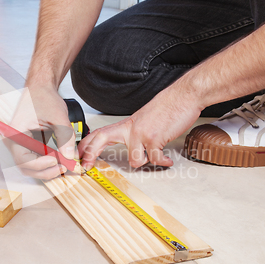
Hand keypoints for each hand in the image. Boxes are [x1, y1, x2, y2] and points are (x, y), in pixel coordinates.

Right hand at [7, 86, 75, 179]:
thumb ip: (64, 136)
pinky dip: (49, 163)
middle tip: (64, 167)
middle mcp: (16, 142)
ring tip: (65, 164)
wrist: (42, 88)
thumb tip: (69, 156)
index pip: (22, 159)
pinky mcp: (31, 145)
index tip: (57, 161)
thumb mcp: (58, 116)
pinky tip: (62, 160)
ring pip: (32, 167)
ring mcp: (22, 145)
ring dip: (48, 169)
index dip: (40, 165)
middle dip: (45, 171)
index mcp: (15, 133)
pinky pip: (38, 160)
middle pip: (26, 167)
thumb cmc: (43, 97)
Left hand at [78, 88, 202, 169]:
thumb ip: (133, 131)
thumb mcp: (143, 119)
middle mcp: (130, 129)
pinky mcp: (154, 139)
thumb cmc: (167, 107)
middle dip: (90, 154)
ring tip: (156, 157)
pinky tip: (167, 160)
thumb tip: (130, 145)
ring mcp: (141, 134)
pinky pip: (155, 160)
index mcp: (126, 124)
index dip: (87, 145)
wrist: (183, 96)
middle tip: (86, 167)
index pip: (100, 133)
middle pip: (101, 139)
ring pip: (134, 161)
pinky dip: (163, 162)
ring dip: (146, 162)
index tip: (80, 156)